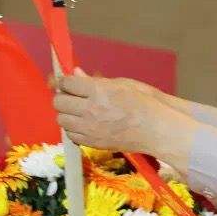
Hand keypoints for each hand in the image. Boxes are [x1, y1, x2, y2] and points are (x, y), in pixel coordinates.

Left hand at [53, 73, 197, 161]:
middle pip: (59, 102)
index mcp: (99, 91)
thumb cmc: (144, 103)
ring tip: (79, 112)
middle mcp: (92, 109)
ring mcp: (91, 128)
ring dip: (67, 114)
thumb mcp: (122, 84)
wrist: (157, 130)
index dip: (66, 82)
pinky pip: (71, 135)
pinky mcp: (94, 142)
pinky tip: (86, 125)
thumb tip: (76, 73)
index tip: (69, 83)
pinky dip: (75, 129)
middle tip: (72, 97)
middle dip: (63, 97)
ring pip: (61, 120)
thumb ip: (95, 80)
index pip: (67, 83)